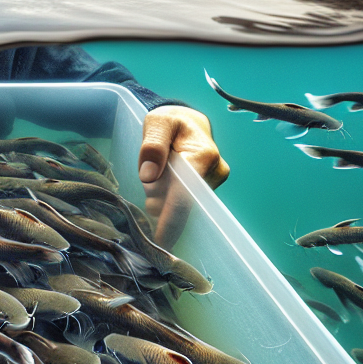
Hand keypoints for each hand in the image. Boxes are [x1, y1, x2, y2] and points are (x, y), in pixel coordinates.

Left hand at [137, 106, 229, 246]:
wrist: (187, 124)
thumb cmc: (170, 122)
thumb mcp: (157, 122)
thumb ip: (152, 145)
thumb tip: (149, 175)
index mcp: (203, 156)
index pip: (185, 194)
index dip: (171, 219)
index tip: (159, 242)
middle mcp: (213, 173)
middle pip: (179, 203)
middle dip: (158, 199)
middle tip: (149, 179)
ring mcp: (212, 185)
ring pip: (178, 205)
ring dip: (160, 197)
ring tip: (157, 174)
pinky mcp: (206, 192)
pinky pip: (182, 204)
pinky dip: (166, 200)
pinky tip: (160, 190)